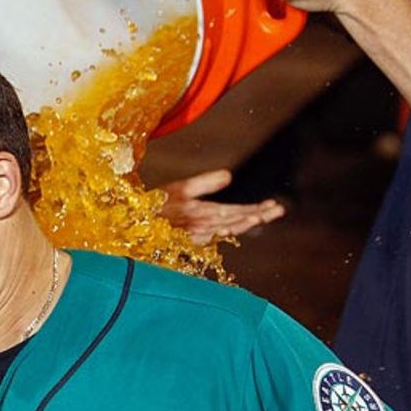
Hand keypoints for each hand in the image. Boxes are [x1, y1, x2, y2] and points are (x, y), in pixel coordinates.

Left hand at [160, 169, 283, 243]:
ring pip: (223, 226)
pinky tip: (229, 225)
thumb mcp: (182, 190)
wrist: (131, 216)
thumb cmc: (156, 205)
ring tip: (261, 216)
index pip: (238, 212)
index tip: (276, 206)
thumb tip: (229, 176)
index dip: (257, 209)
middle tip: (279, 210)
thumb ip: (205, 183)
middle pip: (236, 220)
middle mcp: (204, 223)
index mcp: (207, 213)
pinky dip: (217, 229)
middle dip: (257, 215)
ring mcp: (193, 229)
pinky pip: (203, 232)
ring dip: (242, 222)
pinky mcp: (181, 234)